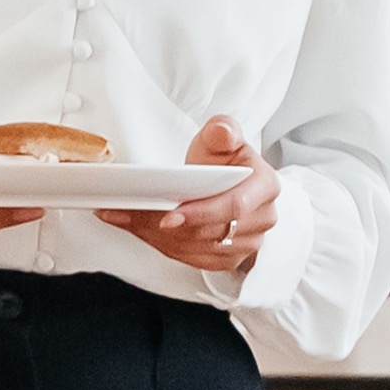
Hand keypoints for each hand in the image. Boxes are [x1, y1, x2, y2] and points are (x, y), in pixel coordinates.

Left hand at [116, 118, 280, 276]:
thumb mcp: (223, 138)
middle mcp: (262, 219)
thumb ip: (222, 131)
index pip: (234, 206)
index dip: (201, 213)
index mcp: (265, 186)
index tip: (168, 215)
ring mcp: (248, 243)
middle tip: (129, 213)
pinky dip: (162, 246)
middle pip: (210, 232)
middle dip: (165, 226)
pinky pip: (192, 259)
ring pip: (196, 248)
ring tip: (124, 218)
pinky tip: (139, 230)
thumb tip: (223, 130)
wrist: (229, 183)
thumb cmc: (225, 161)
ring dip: (157, 237)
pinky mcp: (228, 258)